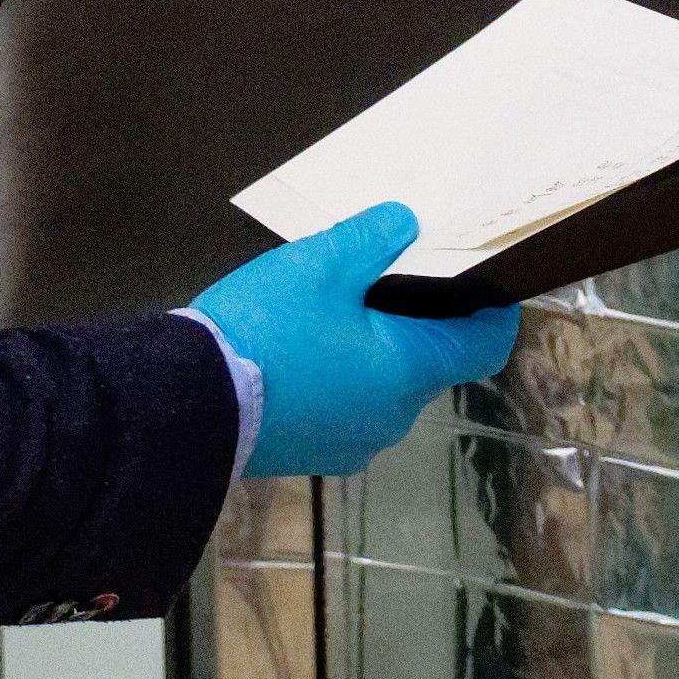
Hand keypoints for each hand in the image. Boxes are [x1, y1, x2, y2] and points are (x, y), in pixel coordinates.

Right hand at [189, 203, 521, 478]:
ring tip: (335, 317)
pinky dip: (342, 383)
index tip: (491, 286)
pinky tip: (304, 355)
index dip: (494, 315)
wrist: (184, 406)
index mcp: (408, 370)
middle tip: (390, 284)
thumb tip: (407, 222)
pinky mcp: (315, 456)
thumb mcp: (316, 264)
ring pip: (387, 391)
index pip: (483, 347)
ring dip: (375, 357)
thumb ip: (371, 239)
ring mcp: (354, 443)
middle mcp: (393, 417)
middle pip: (431, 366)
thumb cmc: (263, 329)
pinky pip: (348, 412)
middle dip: (419, 327)